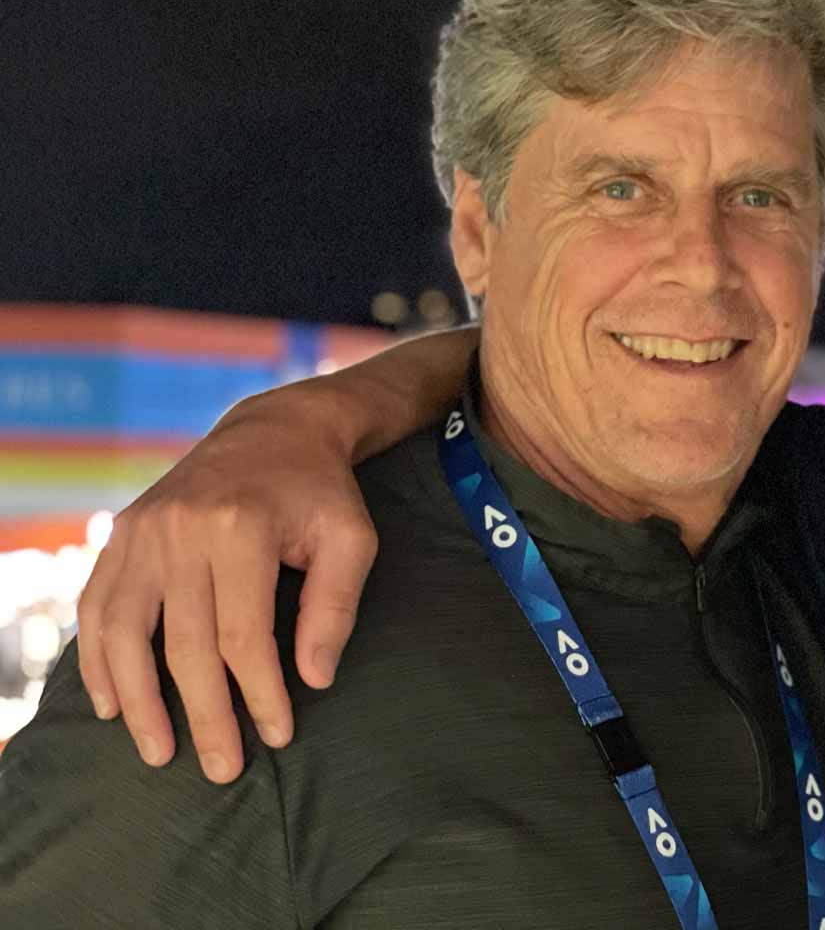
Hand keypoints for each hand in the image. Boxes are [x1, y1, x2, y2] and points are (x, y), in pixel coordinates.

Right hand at [77, 395, 377, 782]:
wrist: (273, 432)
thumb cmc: (321, 494)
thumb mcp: (352, 539)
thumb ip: (336, 607)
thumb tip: (313, 680)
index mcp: (240, 528)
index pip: (244, 636)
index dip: (260, 693)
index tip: (279, 736)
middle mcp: (180, 530)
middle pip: (184, 645)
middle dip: (204, 715)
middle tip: (223, 769)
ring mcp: (141, 531)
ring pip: (124, 633)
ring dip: (136, 701)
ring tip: (157, 753)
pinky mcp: (120, 534)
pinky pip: (96, 608)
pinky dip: (98, 661)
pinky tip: (110, 704)